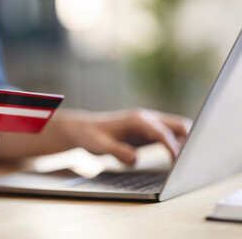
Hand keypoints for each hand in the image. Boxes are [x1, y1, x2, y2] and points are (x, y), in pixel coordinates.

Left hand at [62, 108, 191, 164]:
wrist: (85, 129)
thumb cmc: (91, 137)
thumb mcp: (100, 146)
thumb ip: (118, 152)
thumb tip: (135, 158)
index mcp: (136, 120)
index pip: (161, 132)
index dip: (172, 146)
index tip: (179, 161)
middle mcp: (146, 118)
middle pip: (177, 125)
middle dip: (190, 139)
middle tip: (195, 160)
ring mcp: (149, 123)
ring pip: (177, 128)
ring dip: (186, 141)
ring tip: (191, 160)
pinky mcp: (148, 131)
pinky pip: (169, 135)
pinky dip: (179, 143)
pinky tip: (179, 158)